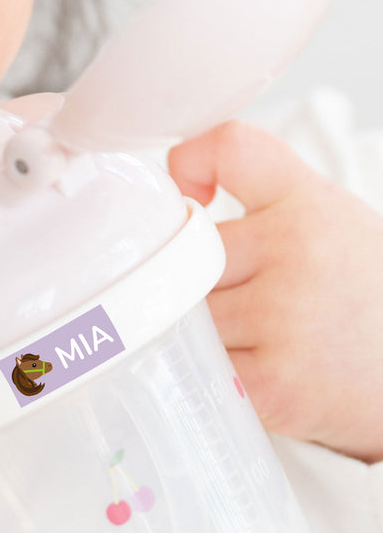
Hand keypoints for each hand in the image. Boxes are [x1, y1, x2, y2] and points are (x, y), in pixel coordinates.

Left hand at [168, 120, 382, 462]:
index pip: (232, 148)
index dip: (192, 162)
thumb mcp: (328, 218)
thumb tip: (171, 197)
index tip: (191, 196)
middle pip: (187, 247)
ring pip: (182, 305)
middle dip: (196, 271)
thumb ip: (256, 192)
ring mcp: (282, 318)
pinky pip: (194, 363)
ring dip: (198, 323)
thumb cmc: (362, 294)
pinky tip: (252, 366)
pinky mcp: (270, 384)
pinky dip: (208, 370)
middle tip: (239, 292)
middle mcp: (297, 250)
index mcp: (311, 203)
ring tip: (251, 332)